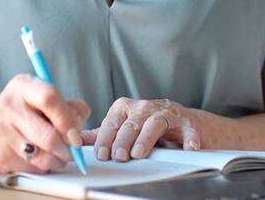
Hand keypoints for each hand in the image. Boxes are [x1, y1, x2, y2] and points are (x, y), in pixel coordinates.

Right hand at [0, 74, 89, 173]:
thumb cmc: (19, 114)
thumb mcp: (38, 98)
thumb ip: (65, 105)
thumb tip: (80, 121)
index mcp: (22, 86)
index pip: (49, 97)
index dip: (68, 118)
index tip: (76, 133)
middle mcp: (8, 106)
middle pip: (50, 135)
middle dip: (68, 148)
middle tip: (72, 150)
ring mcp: (1, 132)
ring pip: (43, 156)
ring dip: (58, 160)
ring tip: (58, 155)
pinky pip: (32, 168)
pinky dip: (43, 167)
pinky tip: (39, 158)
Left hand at [81, 97, 201, 161]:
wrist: (185, 124)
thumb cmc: (149, 126)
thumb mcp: (124, 127)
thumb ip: (102, 134)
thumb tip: (76, 139)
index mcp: (126, 108)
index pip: (112, 122)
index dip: (105, 138)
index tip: (102, 154)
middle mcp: (145, 108)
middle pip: (131, 123)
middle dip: (123, 140)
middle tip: (118, 156)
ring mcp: (168, 114)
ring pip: (154, 123)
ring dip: (146, 138)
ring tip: (139, 152)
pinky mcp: (188, 123)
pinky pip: (188, 130)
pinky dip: (189, 139)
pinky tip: (187, 148)